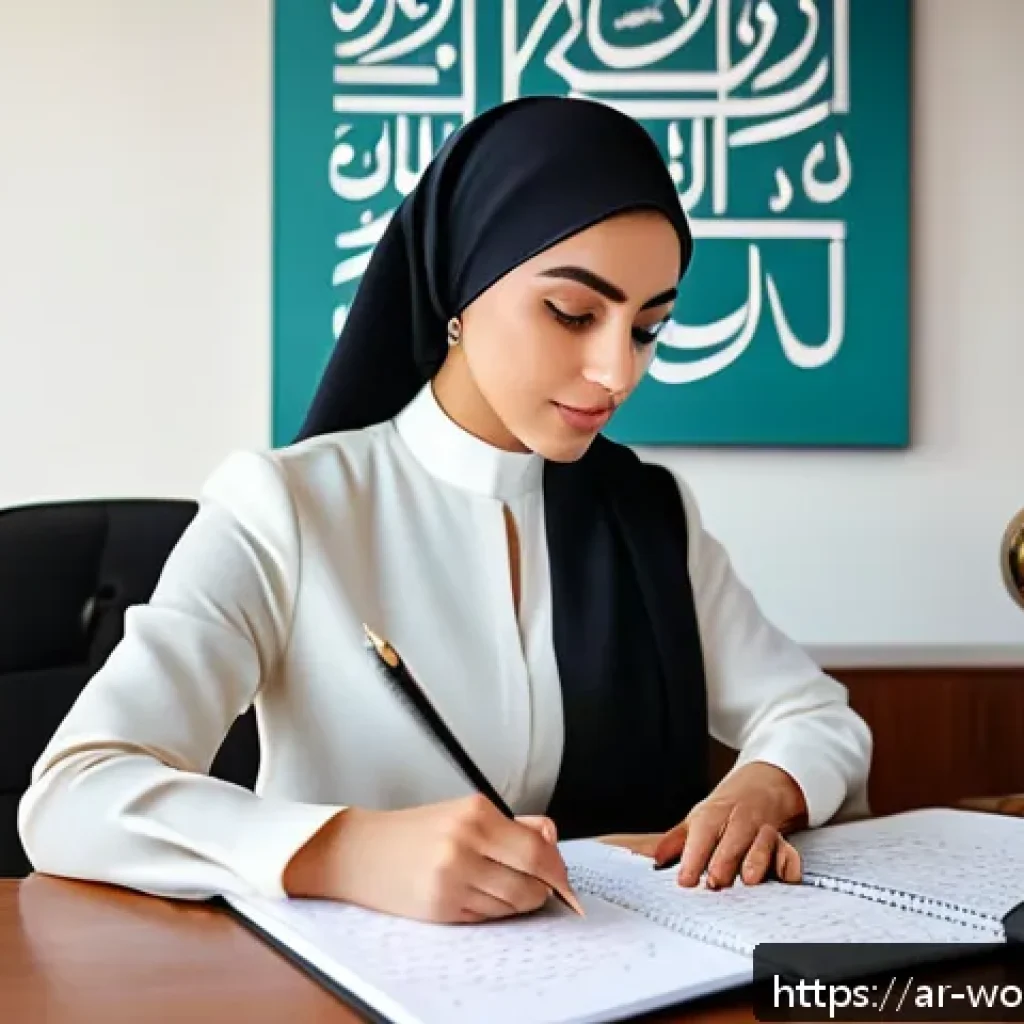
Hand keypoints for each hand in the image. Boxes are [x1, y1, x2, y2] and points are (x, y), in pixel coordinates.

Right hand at [282, 794, 582, 922]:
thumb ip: (514, 824)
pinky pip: (488, 917)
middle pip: (531, 881)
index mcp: (475, 813)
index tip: (565, 881)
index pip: (538, 850)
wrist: (359, 852)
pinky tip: (477, 896)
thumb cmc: (412, 832)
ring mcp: (452, 878)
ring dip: (517, 902)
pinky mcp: (441, 907)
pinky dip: (492, 912)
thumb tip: (551, 836)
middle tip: (541, 888)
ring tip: (497, 886)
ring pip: (512, 904)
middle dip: (543, 890)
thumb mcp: (464, 812)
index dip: (558, 871)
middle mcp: (464, 843)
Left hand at [600, 762, 806, 888]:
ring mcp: (762, 829)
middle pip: (732, 837)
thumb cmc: (722, 812)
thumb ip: (675, 842)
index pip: (701, 833)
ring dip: (756, 859)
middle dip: (724, 859)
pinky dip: (788, 863)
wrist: (759, 788)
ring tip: (748, 880)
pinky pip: (788, 850)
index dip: (693, 857)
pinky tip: (785, 876)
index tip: (685, 880)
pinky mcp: (781, 841)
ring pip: (761, 840)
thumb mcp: (696, 821)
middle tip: (715, 882)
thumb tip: (654, 859)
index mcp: (712, 815)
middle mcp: (738, 820)